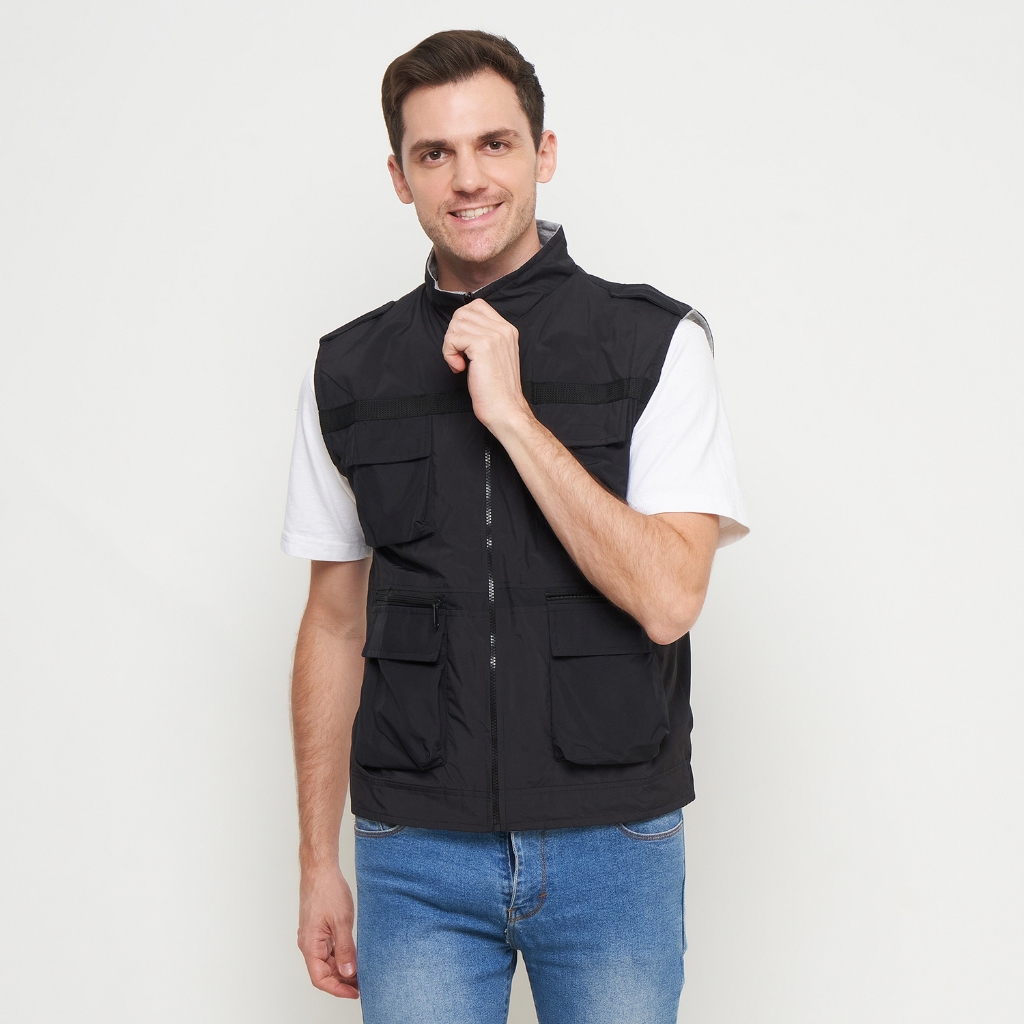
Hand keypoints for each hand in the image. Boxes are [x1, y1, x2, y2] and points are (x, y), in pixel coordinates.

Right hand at [297, 864, 358, 998]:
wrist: (320, 870)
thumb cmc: (327, 890)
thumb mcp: (341, 922)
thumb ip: (345, 948)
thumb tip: (348, 971)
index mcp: (310, 945)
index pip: (320, 979)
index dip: (337, 989)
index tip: (354, 993)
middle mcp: (308, 943)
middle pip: (323, 972)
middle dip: (342, 980)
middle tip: (362, 983)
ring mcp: (313, 936)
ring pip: (326, 961)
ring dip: (342, 968)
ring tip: (361, 970)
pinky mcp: (318, 928)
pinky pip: (328, 949)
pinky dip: (340, 955)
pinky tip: (353, 954)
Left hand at [442, 299, 531, 434]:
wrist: (505, 409)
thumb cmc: (496, 390)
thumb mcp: (493, 356)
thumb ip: (482, 338)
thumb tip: (458, 328)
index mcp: (507, 330)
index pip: (477, 306)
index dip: (462, 324)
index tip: (464, 346)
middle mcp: (503, 329)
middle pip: (462, 313)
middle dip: (453, 334)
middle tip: (459, 356)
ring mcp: (494, 336)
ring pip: (456, 324)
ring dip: (450, 345)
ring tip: (460, 364)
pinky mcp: (482, 346)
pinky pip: (453, 339)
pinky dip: (449, 354)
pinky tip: (459, 368)